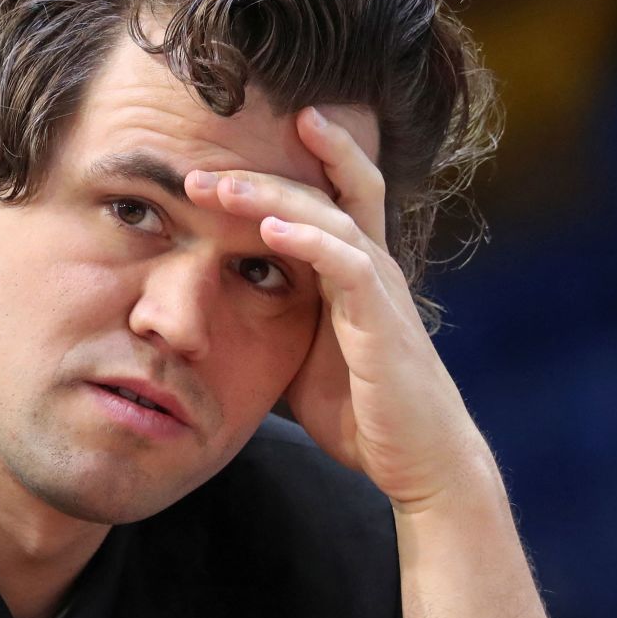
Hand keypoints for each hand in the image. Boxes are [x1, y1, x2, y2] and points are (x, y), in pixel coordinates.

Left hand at [185, 106, 490, 508]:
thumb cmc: (361, 410)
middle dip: (265, 172)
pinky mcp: (383, 322)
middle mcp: (372, 267)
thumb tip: (211, 314)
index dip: (287, 166)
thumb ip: (273, 320)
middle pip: (330, 189)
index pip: (330, 194)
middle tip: (199, 166)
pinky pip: (348, 265)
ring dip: (274, 197)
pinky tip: (271, 230)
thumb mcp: (301, 354)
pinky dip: (310, 241)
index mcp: (354, 270)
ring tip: (222, 186)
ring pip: (332, 217)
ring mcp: (381, 291)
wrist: (417, 462)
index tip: (222, 155)